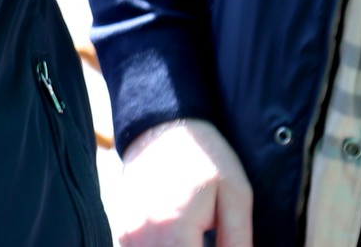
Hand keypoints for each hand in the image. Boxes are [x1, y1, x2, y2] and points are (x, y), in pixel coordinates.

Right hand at [109, 118, 252, 246]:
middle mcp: (142, 235)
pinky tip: (180, 237)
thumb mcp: (236, 194)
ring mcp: (127, 233)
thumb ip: (238, 240)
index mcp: (173, 229)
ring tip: (196, 236)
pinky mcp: (122, 230)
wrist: (164, 126)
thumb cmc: (205, 157)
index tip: (217, 244)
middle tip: (206, 238)